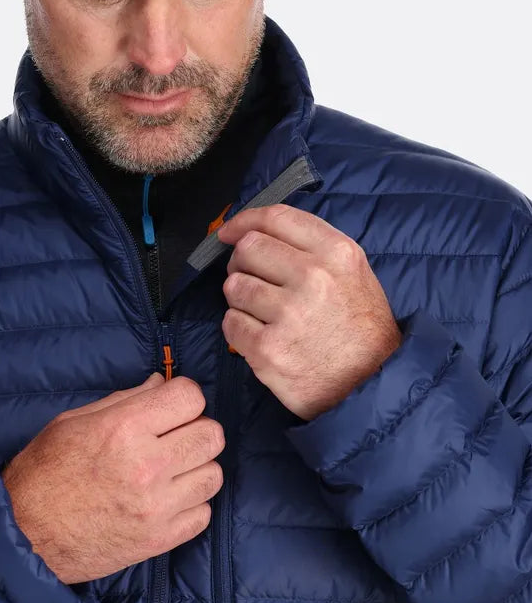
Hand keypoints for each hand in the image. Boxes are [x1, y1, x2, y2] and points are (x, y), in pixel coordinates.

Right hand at [1, 373, 224, 583]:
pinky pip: (203, 513)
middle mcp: (147, 465)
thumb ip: (126, 400)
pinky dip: (191, 505)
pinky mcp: (159, 540)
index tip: (170, 406)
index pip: (190, 396)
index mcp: (123, 428)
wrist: (23, 535)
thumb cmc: (44, 471)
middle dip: (196, 429)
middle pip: (212, 434)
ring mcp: (156, 506)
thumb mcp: (75, 421)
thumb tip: (162, 384)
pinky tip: (167, 499)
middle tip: (174, 437)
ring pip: (213, 474)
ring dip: (197, 468)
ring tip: (171, 470)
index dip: (183, 397)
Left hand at [217, 205, 402, 420]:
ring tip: (263, 314)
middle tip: (252, 281)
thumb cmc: (361, 327)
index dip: (244, 221)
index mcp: (335, 252)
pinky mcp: (269, 348)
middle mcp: (313, 276)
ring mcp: (289, 313)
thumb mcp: (353, 272)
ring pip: (234, 285)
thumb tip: (254, 231)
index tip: (229, 232)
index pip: (275, 217)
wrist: (373, 385)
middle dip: (241, 263)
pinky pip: (231, 323)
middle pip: (248, 248)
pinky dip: (239, 329)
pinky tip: (261, 337)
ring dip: (241, 299)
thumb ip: (311, 246)